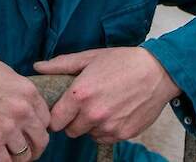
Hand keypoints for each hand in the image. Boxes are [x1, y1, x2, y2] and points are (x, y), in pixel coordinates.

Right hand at [0, 52, 50, 160]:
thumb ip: (7, 73)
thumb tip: (3, 74)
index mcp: (28, 92)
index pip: (45, 117)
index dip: (39, 126)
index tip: (33, 131)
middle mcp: (24, 112)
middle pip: (41, 138)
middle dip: (36, 146)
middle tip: (29, 150)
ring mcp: (9, 129)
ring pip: (25, 154)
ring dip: (20, 158)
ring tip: (13, 158)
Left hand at [33, 47, 181, 143]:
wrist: (158, 71)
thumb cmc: (123, 61)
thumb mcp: (90, 57)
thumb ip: (61, 65)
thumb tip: (38, 67)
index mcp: (80, 95)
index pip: (54, 122)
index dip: (57, 116)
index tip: (63, 109)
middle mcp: (93, 114)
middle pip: (70, 131)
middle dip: (74, 120)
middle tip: (86, 105)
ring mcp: (109, 126)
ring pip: (89, 135)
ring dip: (92, 125)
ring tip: (104, 105)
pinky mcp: (123, 134)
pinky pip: (105, 138)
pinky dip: (107, 129)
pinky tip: (115, 112)